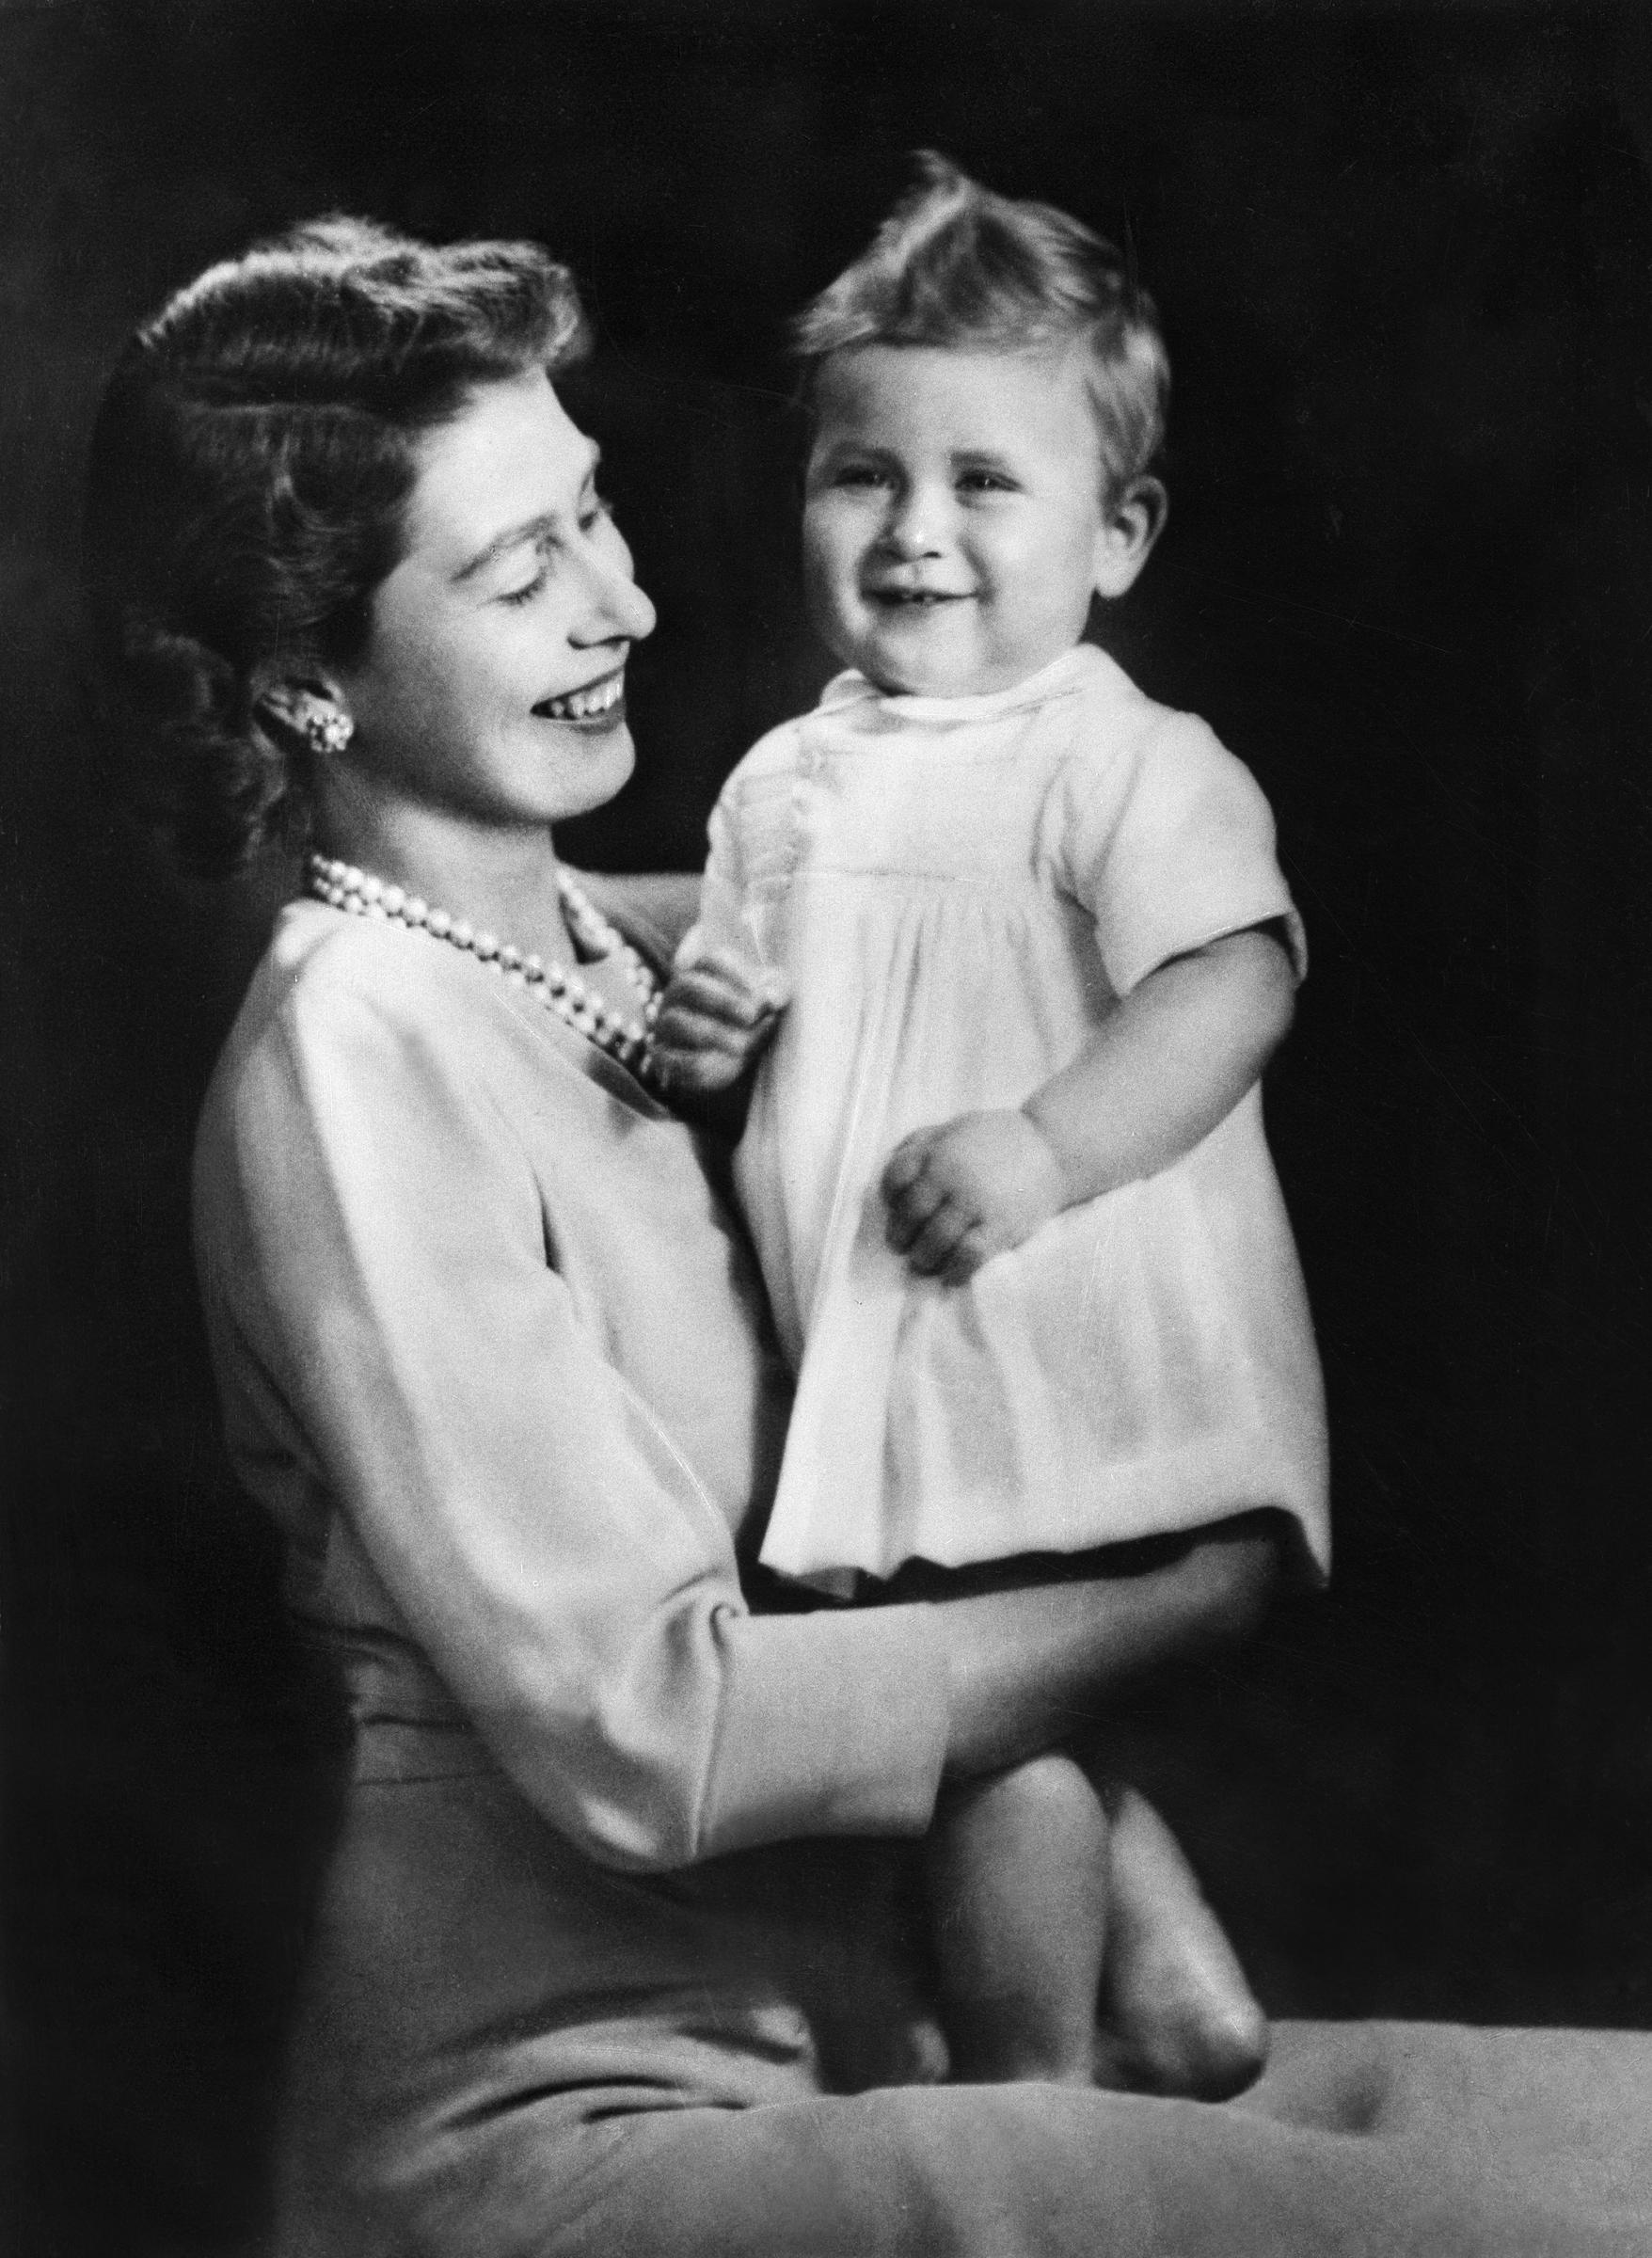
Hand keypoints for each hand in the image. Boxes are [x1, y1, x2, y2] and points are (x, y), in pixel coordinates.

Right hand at [650, 938, 788, 1095]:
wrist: (732, 1060)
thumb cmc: (751, 1019)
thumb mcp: (769, 1002)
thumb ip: (777, 993)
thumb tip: (772, 999)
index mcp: (703, 973)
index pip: (711, 960)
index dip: (735, 973)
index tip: (759, 993)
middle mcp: (677, 994)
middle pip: (689, 985)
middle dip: (722, 1000)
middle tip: (751, 1016)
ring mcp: (666, 1024)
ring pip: (677, 1021)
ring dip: (713, 1033)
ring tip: (742, 1047)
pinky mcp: (664, 1056)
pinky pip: (673, 1058)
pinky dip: (699, 1063)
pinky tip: (726, 1067)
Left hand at [880, 1109, 1066, 1282]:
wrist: (1053, 1148)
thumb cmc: (1000, 1137)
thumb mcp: (956, 1127)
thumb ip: (923, 1140)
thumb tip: (893, 1162)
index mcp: (938, 1152)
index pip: (895, 1179)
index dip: (889, 1199)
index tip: (894, 1211)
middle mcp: (951, 1177)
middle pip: (911, 1215)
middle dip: (901, 1236)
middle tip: (903, 1247)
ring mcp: (976, 1203)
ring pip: (935, 1240)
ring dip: (924, 1258)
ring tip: (925, 1263)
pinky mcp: (1000, 1226)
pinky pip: (968, 1256)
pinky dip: (955, 1271)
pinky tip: (952, 1275)